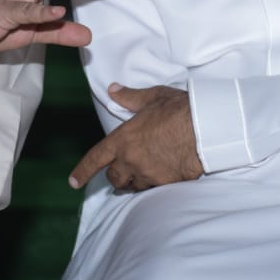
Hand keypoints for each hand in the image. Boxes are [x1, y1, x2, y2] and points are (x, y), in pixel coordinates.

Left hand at [68, 84, 202, 190]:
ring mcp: (148, 174)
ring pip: (133, 187)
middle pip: (114, 178)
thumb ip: (130, 96)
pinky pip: (152, 189)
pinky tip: (158, 178)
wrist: (206, 130)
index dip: (82, 171)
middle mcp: (131, 160)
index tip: (73, 182)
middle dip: (115, 176)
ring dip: (133, 183)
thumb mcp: (153, 97)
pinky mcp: (166, 183)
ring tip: (138, 176)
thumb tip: (113, 89)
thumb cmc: (180, 110)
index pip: (95, 159)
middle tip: (120, 172)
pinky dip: (152, 185)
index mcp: (123, 139)